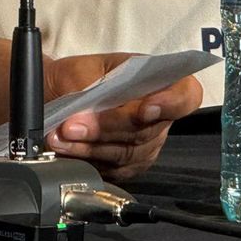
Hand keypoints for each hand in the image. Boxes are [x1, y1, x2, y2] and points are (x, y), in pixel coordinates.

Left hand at [43, 53, 201, 181]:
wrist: (55, 95)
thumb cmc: (73, 77)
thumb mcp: (78, 71)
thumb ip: (89, 92)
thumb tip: (88, 117)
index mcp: (156, 81)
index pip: (185, 95)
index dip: (172, 103)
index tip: (145, 109)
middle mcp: (158, 115)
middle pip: (148, 130)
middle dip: (107, 128)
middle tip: (72, 125)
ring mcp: (146, 143)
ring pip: (128, 153)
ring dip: (91, 146)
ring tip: (59, 136)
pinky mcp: (129, 165)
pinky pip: (114, 169)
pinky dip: (86, 159)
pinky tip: (65, 149)